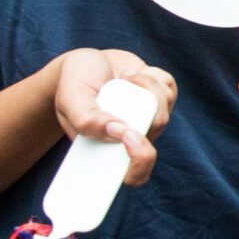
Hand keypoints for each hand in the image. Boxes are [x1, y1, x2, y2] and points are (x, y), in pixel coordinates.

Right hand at [54, 48, 176, 188]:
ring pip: (164, 110)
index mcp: (109, 151)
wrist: (87, 63)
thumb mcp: (70, 100)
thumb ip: (86, 120)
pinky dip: (153, 77)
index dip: (139, 164)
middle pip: (155, 135)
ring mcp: (150, 119)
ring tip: (122, 81)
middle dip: (146, 113)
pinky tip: (134, 75)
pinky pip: (169, 88)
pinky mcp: (161, 97)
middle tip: (129, 92)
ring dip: (145, 89)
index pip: (135, 175)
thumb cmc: (75, 86)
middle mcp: (133, 139)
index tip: (129, 138)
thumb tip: (118, 130)